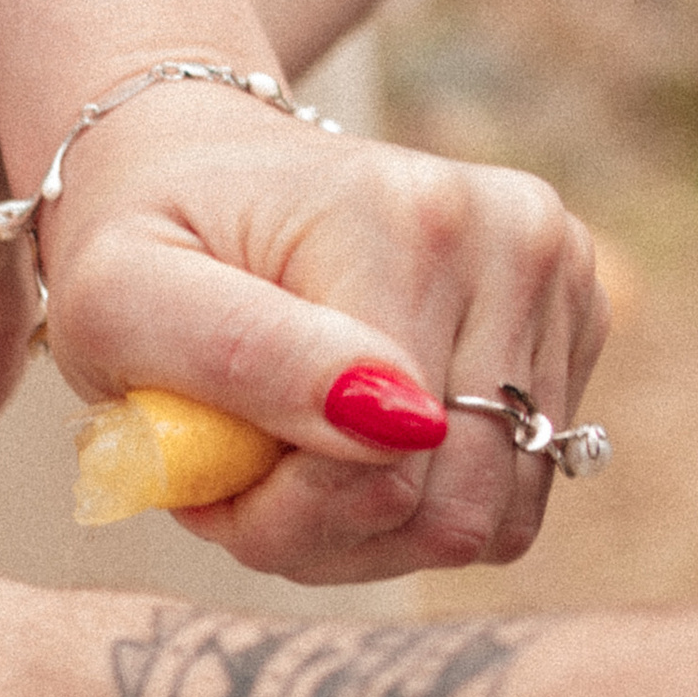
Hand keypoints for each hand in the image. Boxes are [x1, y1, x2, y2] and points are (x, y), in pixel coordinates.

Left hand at [34, 73, 608, 579]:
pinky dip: (424, 502)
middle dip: (328, 533)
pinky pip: (514, 493)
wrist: (195, 163)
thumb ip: (239, 357)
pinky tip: (355, 442)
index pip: (380, 470)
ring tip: (291, 461)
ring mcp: (560, 276)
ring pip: (491, 520)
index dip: (278, 518)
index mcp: (406, 220)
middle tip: (241, 480)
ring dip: (374, 530)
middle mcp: (513, 238)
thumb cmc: (139, 239)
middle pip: (451, 509)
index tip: (202, 480)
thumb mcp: (121, 297)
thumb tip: (403, 428)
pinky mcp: (576, 319)